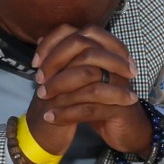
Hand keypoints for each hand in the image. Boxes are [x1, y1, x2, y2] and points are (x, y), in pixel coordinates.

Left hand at [33, 24, 148, 153]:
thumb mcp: (81, 78)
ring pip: (88, 77)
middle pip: (85, 51)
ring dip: (60, 87)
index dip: (54, 44)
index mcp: (108, 51)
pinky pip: (91, 108)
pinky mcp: (121, 107)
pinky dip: (67, 113)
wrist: (127, 130)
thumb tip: (41, 40)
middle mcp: (117, 63)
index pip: (79, 33)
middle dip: (56, 63)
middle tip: (39, 80)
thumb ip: (65, 59)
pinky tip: (51, 117)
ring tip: (42, 97)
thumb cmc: (100, 101)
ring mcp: (121, 84)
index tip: (36, 62)